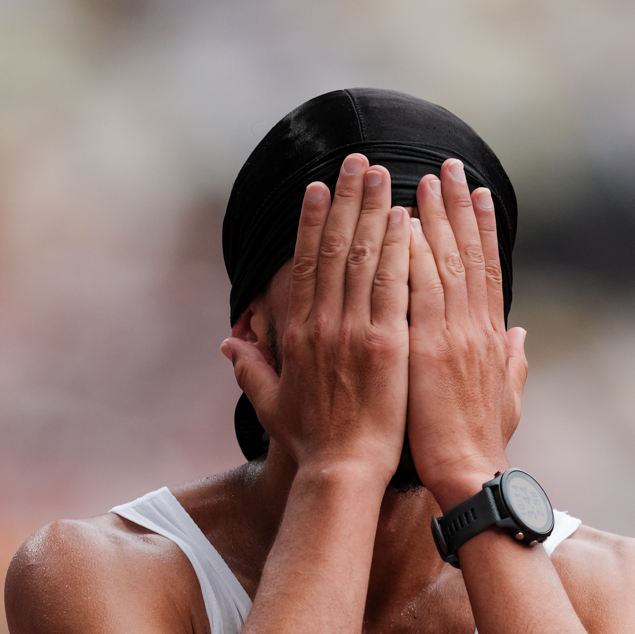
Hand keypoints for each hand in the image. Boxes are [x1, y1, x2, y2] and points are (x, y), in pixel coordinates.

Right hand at [221, 157, 410, 481]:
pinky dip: (399, 251)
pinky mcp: (389, 346)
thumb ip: (248, 368)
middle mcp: (324, 324)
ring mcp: (356, 333)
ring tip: (386, 173)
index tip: (320, 187)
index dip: (312, 221)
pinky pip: (395, 288)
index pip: (305, 264)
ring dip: (374, 211)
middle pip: (335, 248)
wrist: (341, 473)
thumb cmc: (310, 444)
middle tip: (359, 160)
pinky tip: (406, 219)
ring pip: (364, 258)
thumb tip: (228, 343)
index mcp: (299, 333)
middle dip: (347, 199)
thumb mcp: (269, 404)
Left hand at [405, 160, 529, 508]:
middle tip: (450, 166)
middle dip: (459, 207)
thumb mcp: (505, 401)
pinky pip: (419, 290)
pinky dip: (413, 255)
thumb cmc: (479, 446)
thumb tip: (521, 336)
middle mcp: (475, 328)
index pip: (485, 271)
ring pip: (445, 263)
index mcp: (489, 338)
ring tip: (426, 178)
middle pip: (468, 254)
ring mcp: (453, 335)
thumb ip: (512, 364)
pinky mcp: (429, 349)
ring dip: (436, 217)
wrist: (470, 476)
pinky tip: (403, 223)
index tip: (478, 194)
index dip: (482, 230)